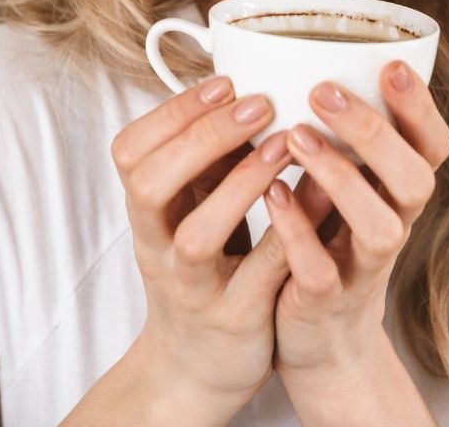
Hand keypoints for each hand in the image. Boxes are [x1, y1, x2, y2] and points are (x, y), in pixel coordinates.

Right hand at [110, 74, 294, 409]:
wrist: (196, 367)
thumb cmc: (202, 271)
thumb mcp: (190, 212)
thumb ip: (206, 161)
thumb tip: (243, 86)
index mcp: (146, 213)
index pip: (130, 152)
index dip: (171, 113)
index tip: (223, 81)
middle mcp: (157, 247)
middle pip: (150, 186)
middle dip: (202, 137)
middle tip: (257, 103)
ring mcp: (192, 287)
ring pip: (196, 236)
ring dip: (239, 184)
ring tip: (286, 144)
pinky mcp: (234, 319)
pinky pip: (257, 275)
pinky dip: (285, 235)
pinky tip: (319, 199)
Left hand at [263, 60, 448, 378]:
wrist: (320, 340)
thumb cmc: (328, 242)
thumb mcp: (344, 186)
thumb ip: (338, 137)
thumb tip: (304, 57)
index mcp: (398, 191)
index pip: (433, 144)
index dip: (420, 107)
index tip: (391, 64)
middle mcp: (394, 225)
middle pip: (415, 179)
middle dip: (374, 132)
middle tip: (324, 90)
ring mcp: (364, 267)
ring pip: (380, 227)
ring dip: (340, 178)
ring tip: (294, 137)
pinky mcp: (328, 301)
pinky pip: (321, 270)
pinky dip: (298, 231)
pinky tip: (272, 195)